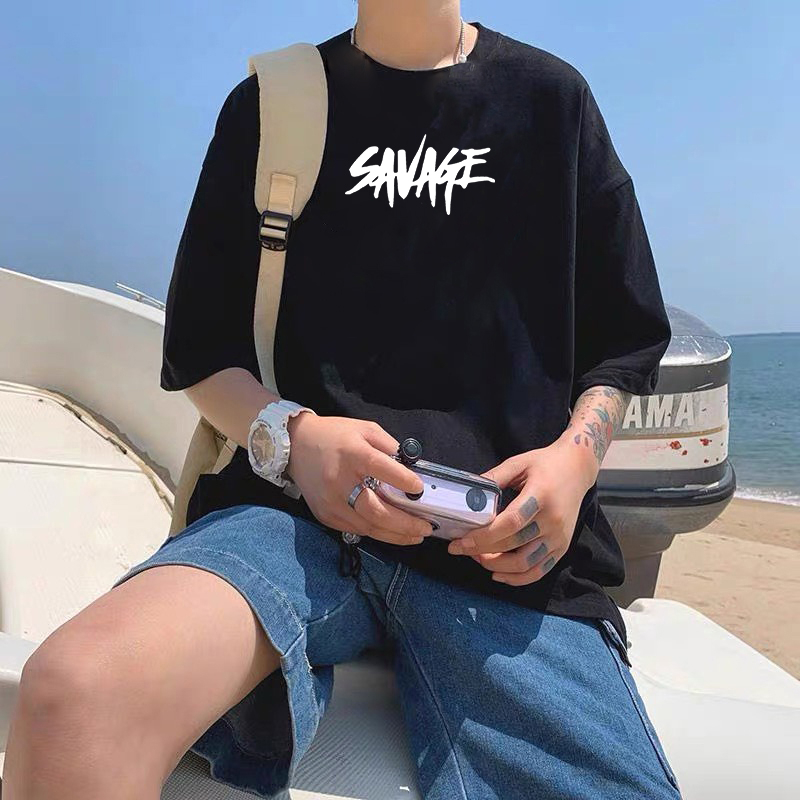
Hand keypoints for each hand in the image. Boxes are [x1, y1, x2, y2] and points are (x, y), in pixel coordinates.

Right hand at [286, 414, 434, 545]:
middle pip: (376, 511)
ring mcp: (330, 502)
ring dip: (396, 535)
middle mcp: (340, 481)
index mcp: (353, 454)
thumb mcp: (365, 429)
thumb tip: (413, 469)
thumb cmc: (335, 435)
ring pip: (368, 527)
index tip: (420, 489)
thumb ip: (389, 446)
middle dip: (406, 523)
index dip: (403, 481)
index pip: (381, 469)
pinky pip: (355, 530)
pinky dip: (376, 533)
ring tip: (415, 535)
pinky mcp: (324, 514)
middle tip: (426, 527)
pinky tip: (392, 532)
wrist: (295, 445)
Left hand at [447, 442, 594, 584]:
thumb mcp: (518, 462)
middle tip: (462, 548)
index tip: (461, 542)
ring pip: (524, 563)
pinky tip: (497, 573)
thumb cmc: (545, 464)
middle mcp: (552, 520)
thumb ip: (494, 477)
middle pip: (513, 545)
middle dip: (482, 551)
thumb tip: (467, 494)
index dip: (483, 536)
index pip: (510, 523)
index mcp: (541, 495)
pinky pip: (539, 571)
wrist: (577, 468)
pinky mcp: (561, 547)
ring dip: (496, 566)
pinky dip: (517, 578)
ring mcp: (558, 537)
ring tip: (478, 558)